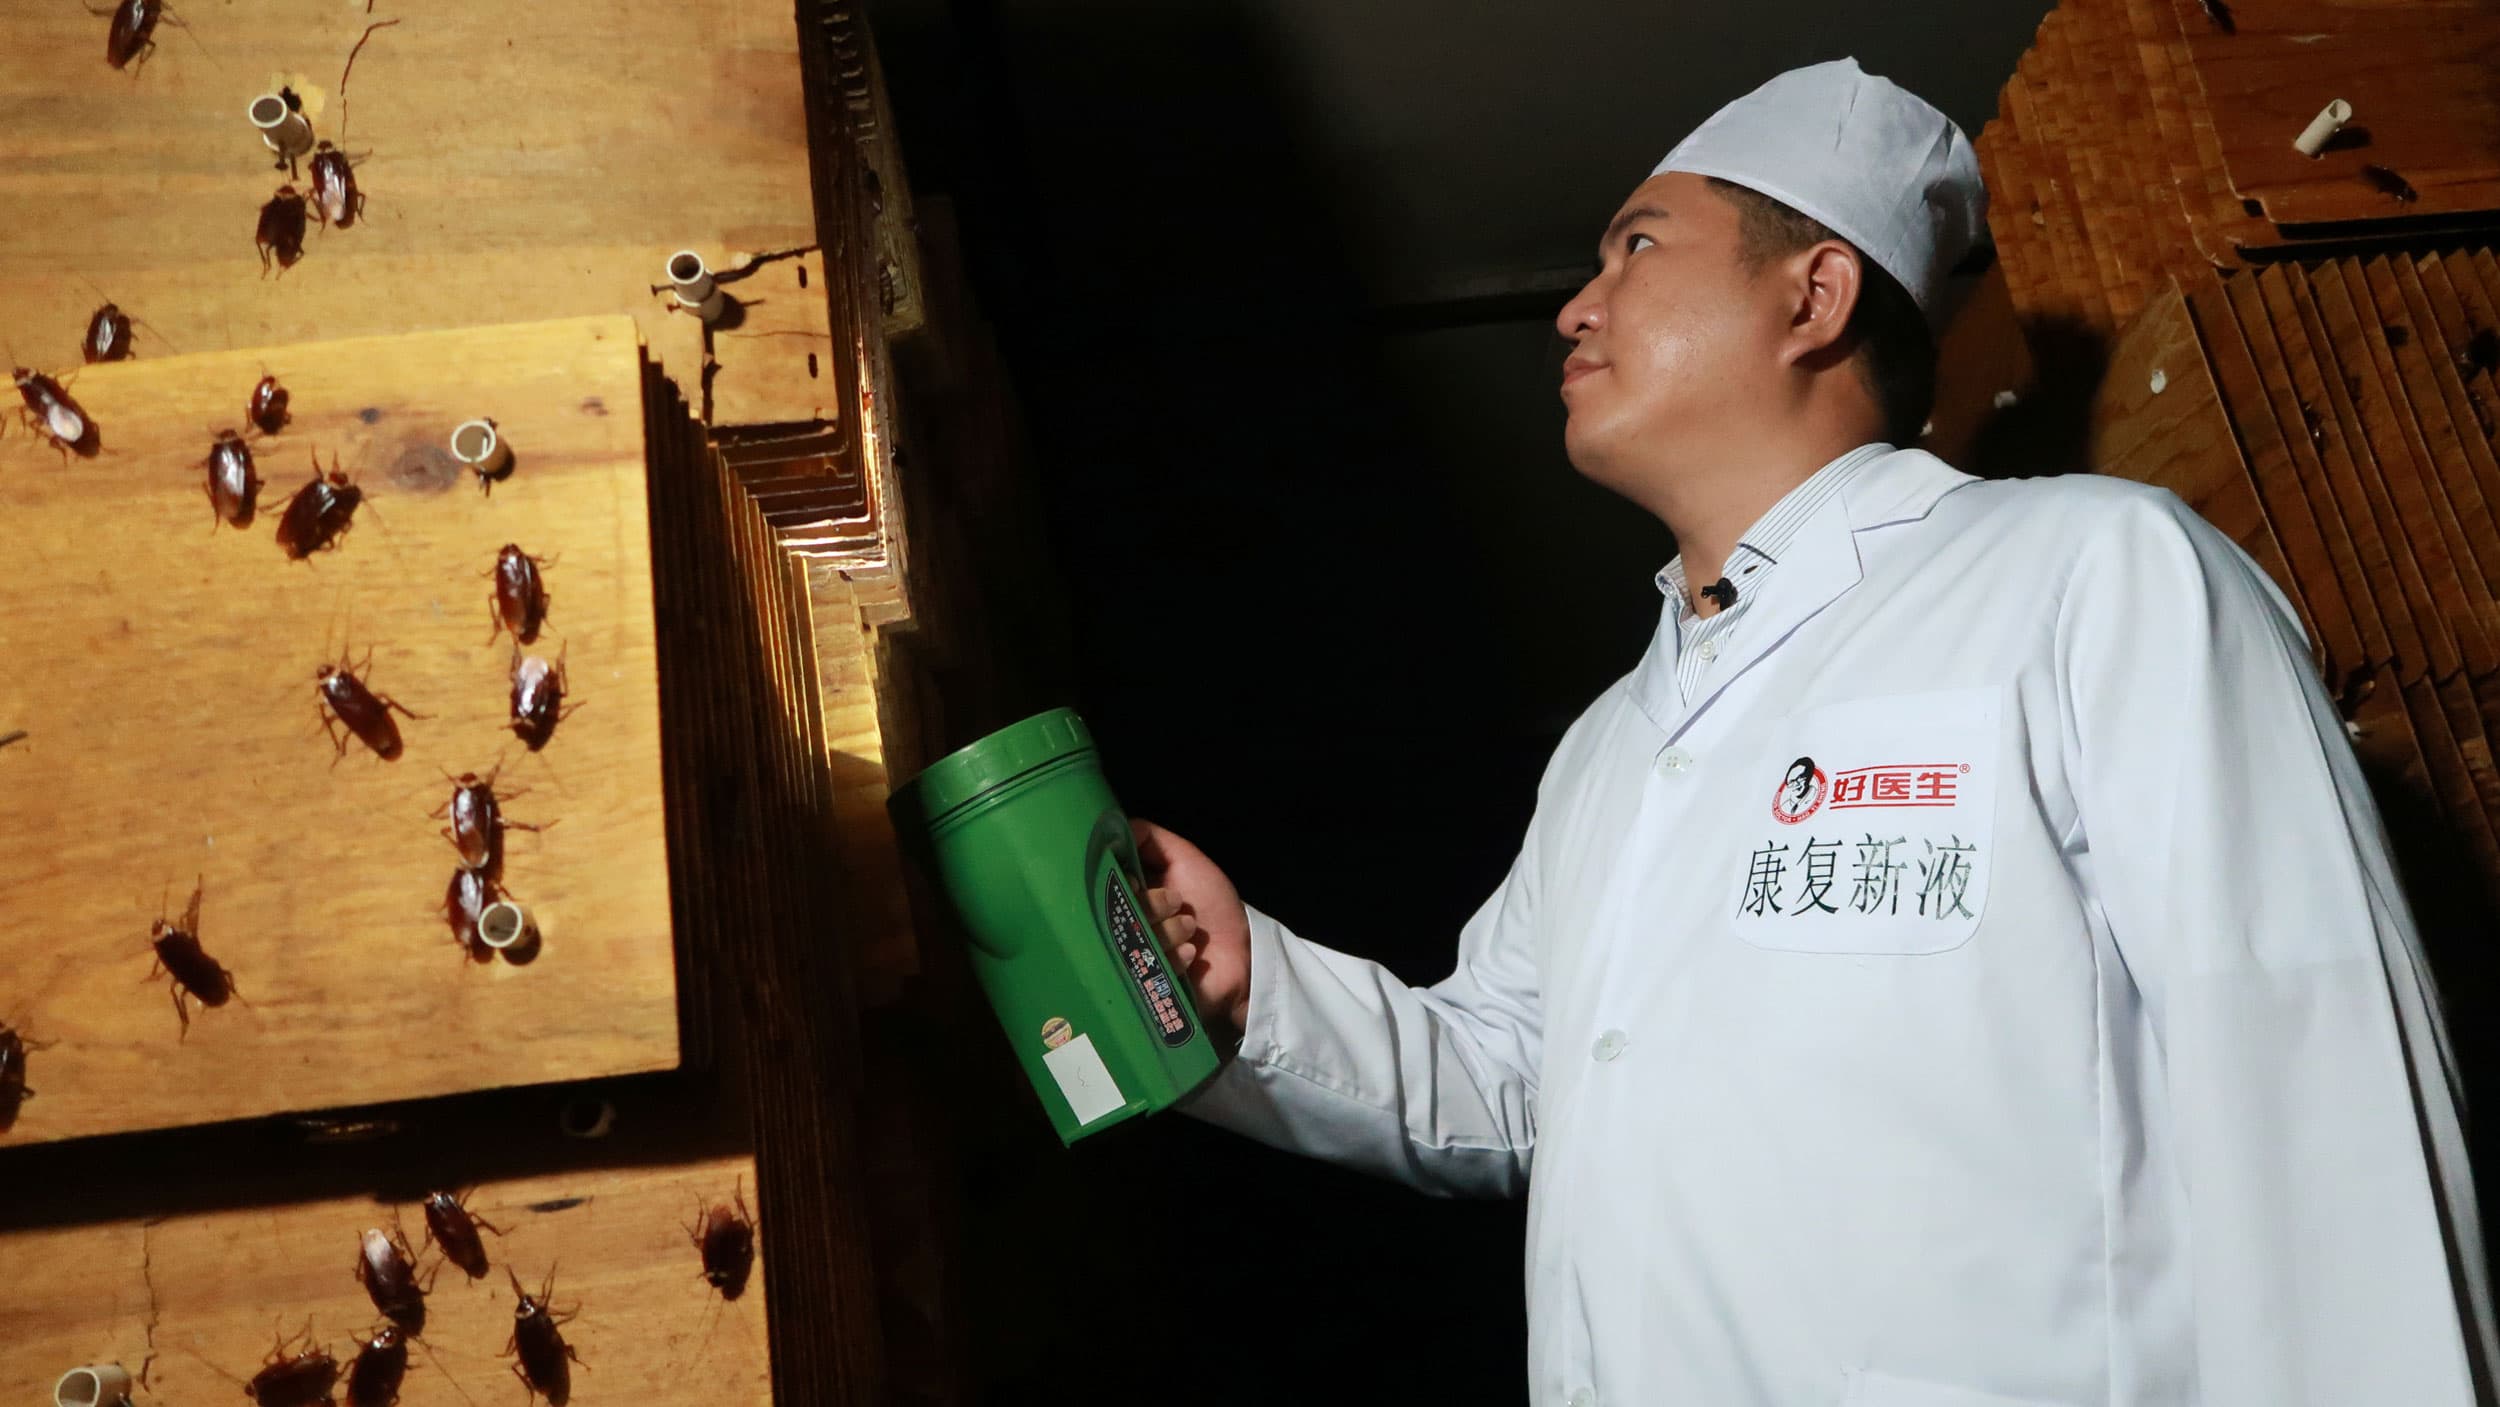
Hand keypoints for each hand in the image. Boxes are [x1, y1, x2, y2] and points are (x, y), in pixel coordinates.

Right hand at [1132, 818, 1252, 1035]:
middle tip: (1178, 903)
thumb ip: (1151, 838)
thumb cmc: (1212, 903)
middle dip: (1153, 905)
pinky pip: (1150, 968)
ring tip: (1191, 931)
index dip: (1118, 883)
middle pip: (1117, 913)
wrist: (1243, 949)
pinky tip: (1191, 954)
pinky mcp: (1147, 985)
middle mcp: (1126, 924)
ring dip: (1170, 930)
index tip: (1136, 881)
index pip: (1104, 885)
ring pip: (1135, 940)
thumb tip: (1116, 824)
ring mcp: (1135, 957)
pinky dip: (1176, 957)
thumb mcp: (1185, 858)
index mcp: (1129, 894)